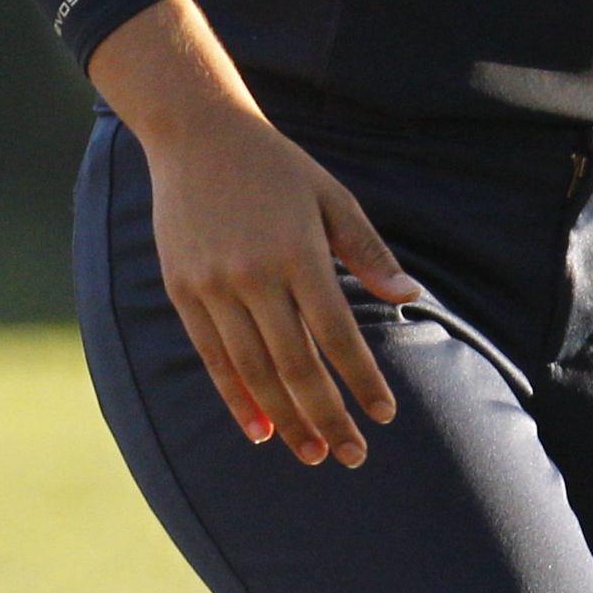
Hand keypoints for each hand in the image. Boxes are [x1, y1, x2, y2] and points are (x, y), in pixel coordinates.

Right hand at [93, 0, 415, 465]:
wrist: (197, 136)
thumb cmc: (279, 168)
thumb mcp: (333, 198)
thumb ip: (368, 251)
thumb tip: (410, 296)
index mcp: (299, 253)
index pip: (337, 333)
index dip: (361, 379)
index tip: (384, 414)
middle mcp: (253, 276)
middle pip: (294, 365)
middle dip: (326, 416)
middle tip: (351, 456)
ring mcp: (212, 287)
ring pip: (251, 371)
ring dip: (283, 418)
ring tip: (311, 453)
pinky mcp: (183, 291)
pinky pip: (212, 357)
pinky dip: (235, 398)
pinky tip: (259, 430)